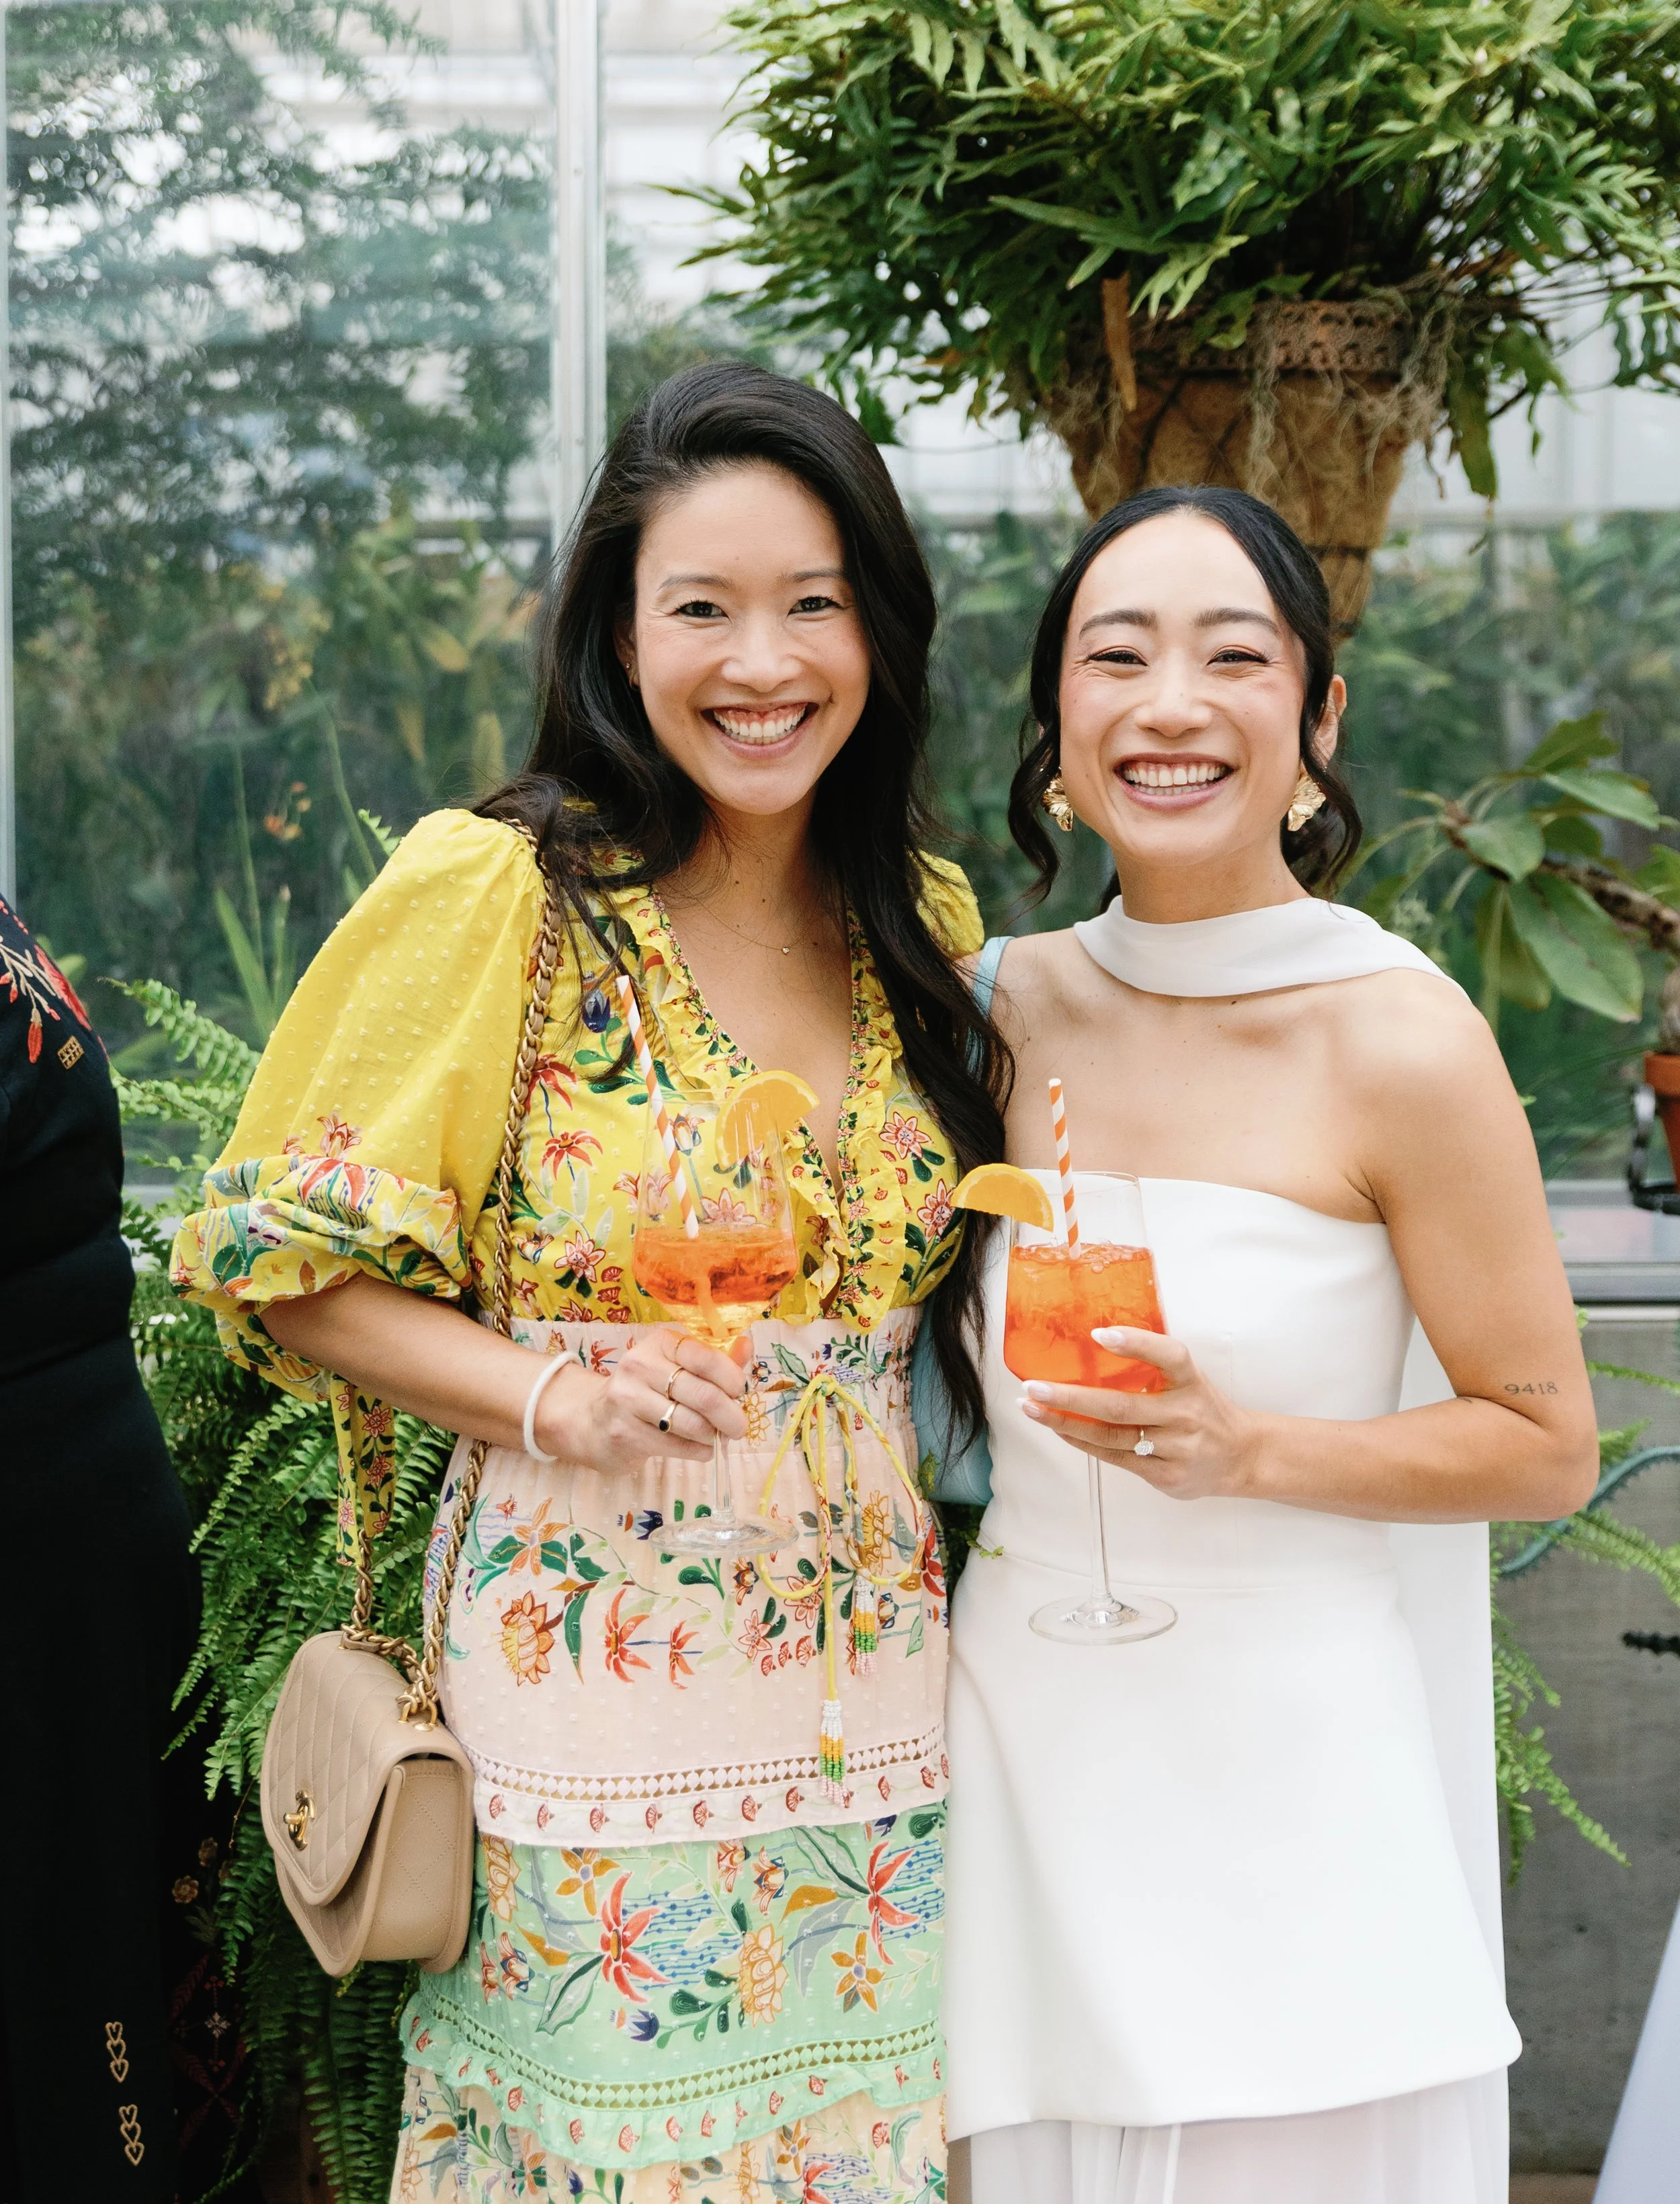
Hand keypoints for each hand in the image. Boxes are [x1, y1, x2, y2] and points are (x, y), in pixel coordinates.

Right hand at [534, 1325, 748, 1474]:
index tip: (740, 1392)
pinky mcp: (625, 1433)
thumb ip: (716, 1358)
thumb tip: (749, 1344)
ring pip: (693, 1424)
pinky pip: (678, 1447)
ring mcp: (628, 1400)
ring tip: (715, 1436)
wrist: (592, 1420)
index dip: (732, 1378)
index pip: (706, 1358)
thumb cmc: (646, 1391)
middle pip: (704, 1395)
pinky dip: (698, 1451)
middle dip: (731, 1416)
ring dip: (713, 1435)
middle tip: (739, 1427)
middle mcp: (640, 1366)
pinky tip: (699, 1448)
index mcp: (659, 1343)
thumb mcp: (677, 1367)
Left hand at [1020, 1327, 1260, 1500]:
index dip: (1135, 1343)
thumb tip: (1094, 1344)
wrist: (1241, 1456)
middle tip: (1033, 1386)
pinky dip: (1083, 1442)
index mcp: (1191, 1382)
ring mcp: (1176, 1449)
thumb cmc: (1203, 1409)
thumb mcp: (1189, 1380)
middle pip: (1120, 1406)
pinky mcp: (1166, 1475)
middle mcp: (1185, 1414)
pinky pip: (1115, 1458)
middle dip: (1070, 1397)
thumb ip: (1153, 1366)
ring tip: (1032, 1408)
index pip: (1168, 1356)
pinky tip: (1059, 1429)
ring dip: (1065, 1422)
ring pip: (1110, 1437)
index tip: (1098, 1334)